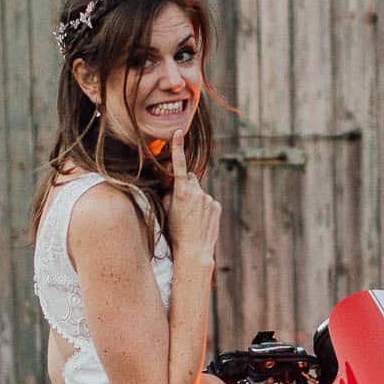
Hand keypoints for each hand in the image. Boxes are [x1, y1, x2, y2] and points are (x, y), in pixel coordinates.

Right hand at [168, 130, 219, 269]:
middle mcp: (197, 192)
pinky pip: (208, 201)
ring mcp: (209, 199)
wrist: (194, 251)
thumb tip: (173, 184)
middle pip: (190, 179)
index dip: (177, 148)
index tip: (178, 132)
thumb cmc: (175, 232)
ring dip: (195, 199)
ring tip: (190, 217)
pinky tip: (200, 220)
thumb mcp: (166, 210)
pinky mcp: (216, 206)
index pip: (179, 165)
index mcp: (182, 192)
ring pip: (199, 192)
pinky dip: (203, 207)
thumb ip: (169, 193)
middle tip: (180, 204)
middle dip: (185, 186)